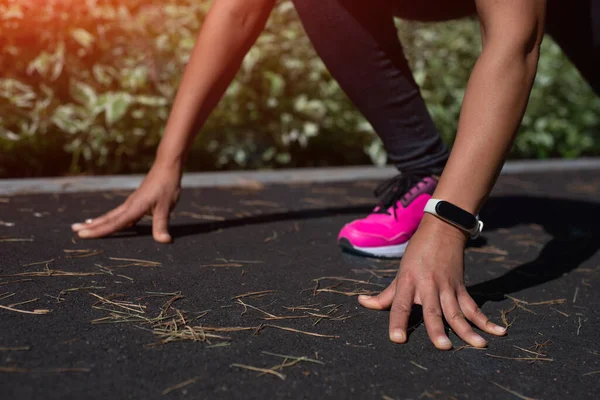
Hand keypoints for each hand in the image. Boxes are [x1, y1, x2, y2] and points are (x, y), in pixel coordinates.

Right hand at [71, 160, 181, 242]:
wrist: (166, 166)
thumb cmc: (167, 186)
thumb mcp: (166, 207)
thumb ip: (161, 225)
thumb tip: (164, 241)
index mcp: (134, 208)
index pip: (113, 223)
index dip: (98, 231)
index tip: (81, 235)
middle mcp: (129, 205)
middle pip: (107, 218)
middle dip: (91, 226)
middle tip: (73, 230)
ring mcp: (131, 202)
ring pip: (111, 215)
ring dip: (98, 221)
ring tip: (84, 224)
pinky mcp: (136, 200)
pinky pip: (120, 212)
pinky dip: (111, 218)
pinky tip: (110, 221)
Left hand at [358, 214, 506, 349]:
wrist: (441, 230)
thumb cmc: (416, 254)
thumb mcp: (399, 273)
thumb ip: (384, 294)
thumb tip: (362, 303)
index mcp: (408, 282)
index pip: (399, 305)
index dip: (397, 322)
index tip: (397, 339)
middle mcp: (428, 285)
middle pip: (432, 310)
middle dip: (437, 329)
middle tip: (443, 347)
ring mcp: (447, 287)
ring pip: (457, 311)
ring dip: (468, 330)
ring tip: (479, 345)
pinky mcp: (461, 287)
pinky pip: (474, 307)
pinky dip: (486, 321)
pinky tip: (499, 332)